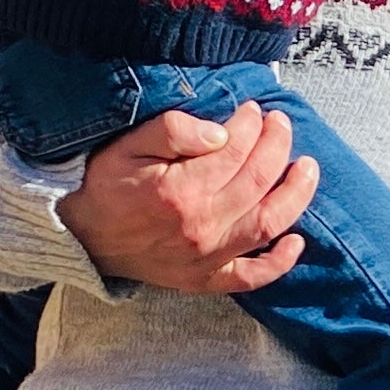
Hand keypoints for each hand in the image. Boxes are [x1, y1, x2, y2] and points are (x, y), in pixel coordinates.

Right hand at [58, 102, 316, 294]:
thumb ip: (173, 132)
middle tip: (281, 124)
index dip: (250, 126)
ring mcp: (208, 258)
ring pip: (268, 224)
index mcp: (181, 191)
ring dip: (296, 195)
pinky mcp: (207, 279)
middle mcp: (202, 227)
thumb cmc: (105, 185)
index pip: (235, 152)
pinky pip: (253, 277)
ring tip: (307, 167)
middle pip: (258, 183)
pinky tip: (297, 241)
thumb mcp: (127, 146)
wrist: (82, 237)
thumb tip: (221, 132)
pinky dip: (280, 263)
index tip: (254, 109)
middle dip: (277, 147)